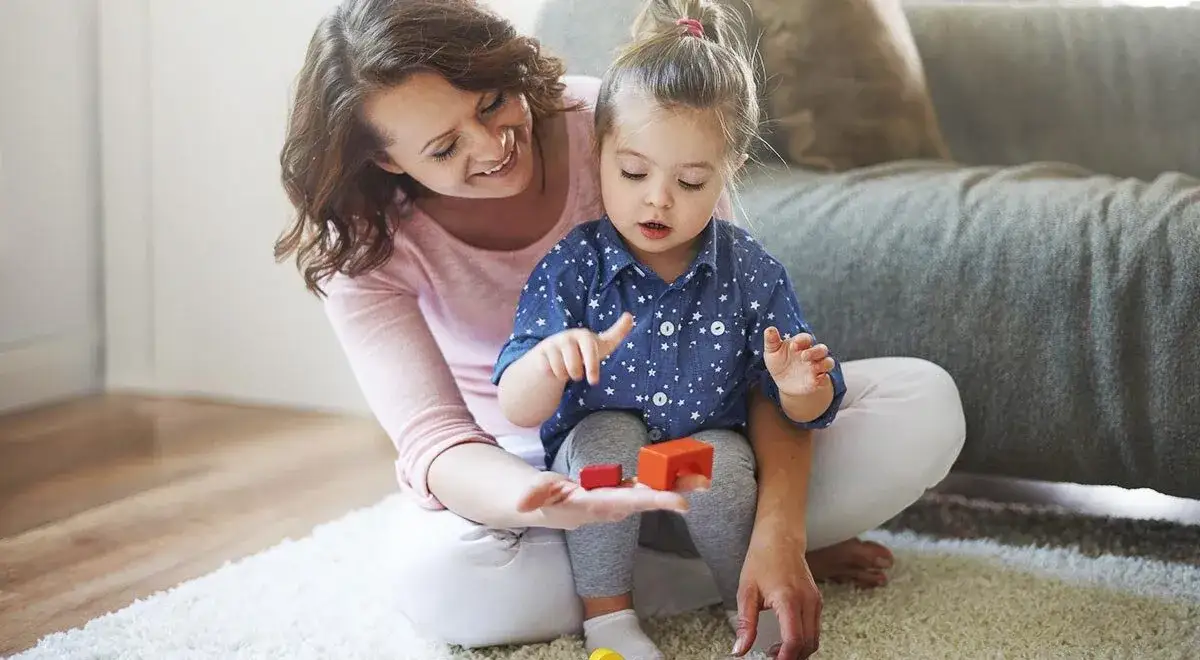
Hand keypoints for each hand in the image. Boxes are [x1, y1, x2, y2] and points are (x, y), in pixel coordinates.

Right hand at [514, 469, 708, 529]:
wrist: (551, 508)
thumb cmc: (545, 499)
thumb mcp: (536, 493)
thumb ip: (533, 494)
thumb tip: (522, 503)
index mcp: (598, 505)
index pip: (629, 503)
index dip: (655, 500)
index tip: (680, 503)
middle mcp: (615, 505)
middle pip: (649, 499)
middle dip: (675, 492)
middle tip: (704, 484)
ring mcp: (622, 499)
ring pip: (653, 492)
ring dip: (677, 485)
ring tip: (703, 477)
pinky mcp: (625, 491)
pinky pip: (649, 484)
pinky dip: (667, 477)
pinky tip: (685, 469)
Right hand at [536, 312, 632, 384]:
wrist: (556, 353)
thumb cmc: (583, 350)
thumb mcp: (601, 344)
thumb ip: (617, 333)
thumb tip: (630, 316)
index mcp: (583, 335)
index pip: (589, 349)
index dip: (592, 366)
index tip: (594, 382)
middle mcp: (567, 337)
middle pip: (574, 367)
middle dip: (577, 374)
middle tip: (578, 375)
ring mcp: (552, 344)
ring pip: (561, 370)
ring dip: (565, 375)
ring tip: (566, 369)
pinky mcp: (540, 352)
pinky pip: (549, 370)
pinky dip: (554, 374)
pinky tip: (554, 368)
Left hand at [732, 524, 822, 658]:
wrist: (780, 537)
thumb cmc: (762, 558)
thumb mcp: (747, 591)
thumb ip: (745, 623)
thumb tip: (740, 649)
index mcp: (789, 599)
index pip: (794, 640)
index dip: (784, 657)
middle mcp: (808, 601)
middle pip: (808, 644)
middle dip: (792, 657)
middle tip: (771, 657)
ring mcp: (815, 601)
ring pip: (815, 638)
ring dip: (799, 650)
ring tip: (776, 650)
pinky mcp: (817, 600)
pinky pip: (814, 627)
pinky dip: (804, 638)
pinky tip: (786, 637)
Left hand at [763, 328, 834, 398]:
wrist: (782, 381)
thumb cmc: (778, 361)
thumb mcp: (772, 351)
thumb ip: (771, 340)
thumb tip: (770, 329)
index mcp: (800, 344)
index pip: (806, 338)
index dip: (802, 340)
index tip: (793, 345)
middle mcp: (811, 355)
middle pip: (822, 349)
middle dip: (816, 351)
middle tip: (804, 356)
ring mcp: (816, 367)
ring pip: (828, 362)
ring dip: (824, 364)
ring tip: (813, 368)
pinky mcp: (818, 380)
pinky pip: (826, 379)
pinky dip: (823, 380)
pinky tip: (815, 381)